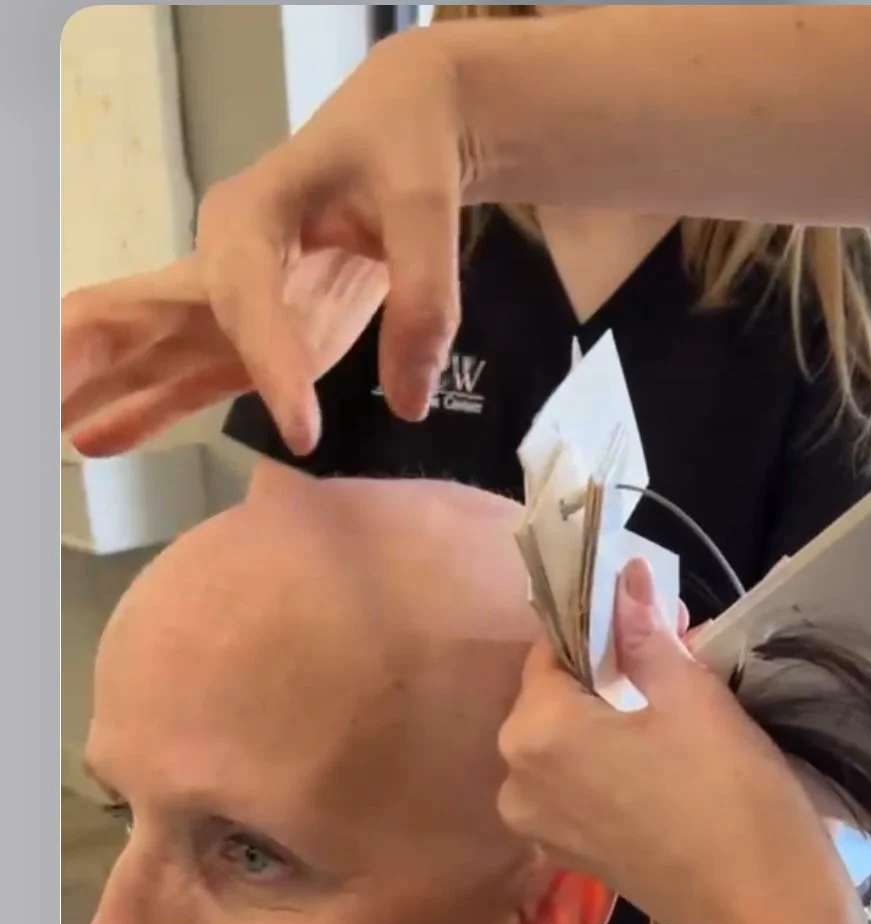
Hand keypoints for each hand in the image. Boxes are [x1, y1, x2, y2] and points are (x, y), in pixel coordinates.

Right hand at [62, 25, 469, 458]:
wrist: (401, 137)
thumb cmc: (405, 153)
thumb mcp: (425, 207)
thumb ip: (423, 299)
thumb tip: (409, 400)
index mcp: (253, 214)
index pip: (245, 295)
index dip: (269, 363)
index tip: (303, 430)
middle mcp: (219, 261)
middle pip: (135, 310)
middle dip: (85, 357)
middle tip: (45, 405)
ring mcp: (225, 305)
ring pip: (143, 349)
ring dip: (96, 393)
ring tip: (57, 433)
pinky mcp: (247, 340)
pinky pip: (181, 378)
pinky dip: (141, 409)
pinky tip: (94, 440)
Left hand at [498, 560, 854, 923]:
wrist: (765, 910)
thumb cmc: (732, 794)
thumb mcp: (691, 698)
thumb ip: (643, 636)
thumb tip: (622, 578)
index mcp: (534, 733)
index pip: (551, 650)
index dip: (603, 627)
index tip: (657, 623)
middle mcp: (517, 781)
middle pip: (553, 699)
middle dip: (607, 673)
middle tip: (677, 661)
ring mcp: (540, 826)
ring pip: (566, 744)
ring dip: (610, 719)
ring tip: (677, 710)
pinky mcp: (569, 856)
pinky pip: (577, 787)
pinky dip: (609, 764)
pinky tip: (664, 761)